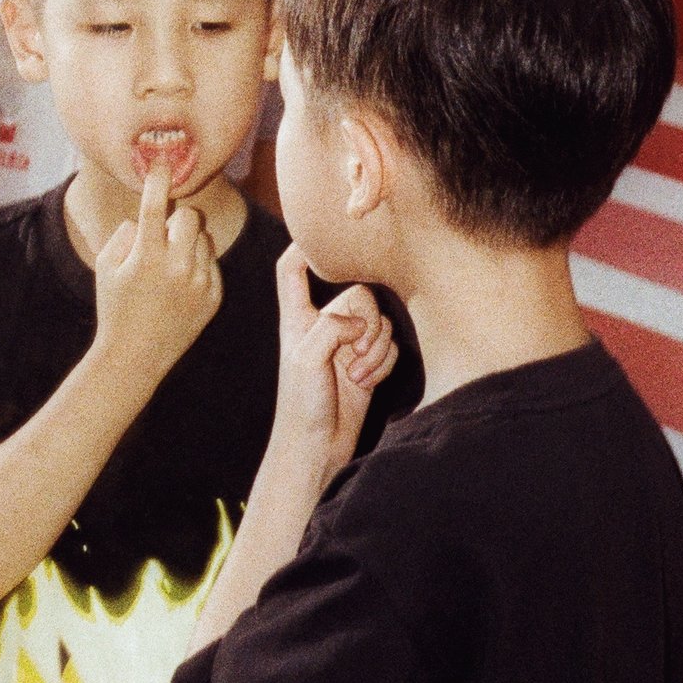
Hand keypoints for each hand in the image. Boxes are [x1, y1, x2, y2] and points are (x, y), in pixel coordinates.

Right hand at [91, 168, 222, 396]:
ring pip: (204, 239)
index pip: (156, 205)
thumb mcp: (104, 266)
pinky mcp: (213, 298)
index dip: (159, 179)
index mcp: (146, 256)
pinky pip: (212, 263)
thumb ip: (123, 234)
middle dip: (178, 218)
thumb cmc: (114, 307)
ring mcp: (199, 283)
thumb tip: (144, 219)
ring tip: (170, 266)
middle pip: (191, 216)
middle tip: (164, 234)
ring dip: (189, 243)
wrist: (134, 357)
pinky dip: (198, 265)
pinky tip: (180, 285)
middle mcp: (177, 267)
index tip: (162, 162)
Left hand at [272, 244, 397, 482]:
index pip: (293, 269)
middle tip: (355, 350)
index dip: (303, 247)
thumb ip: (331, 326)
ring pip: (380, 323)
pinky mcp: (366, 364)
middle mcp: (323, 325)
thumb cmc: (301, 403)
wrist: (317, 448)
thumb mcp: (307, 357)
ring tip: (356, 374)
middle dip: (367, 322)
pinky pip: (389, 348)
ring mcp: (346, 345)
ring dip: (375, 349)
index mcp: (298, 317)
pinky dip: (383, 364)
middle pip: (358, 294)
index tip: (320, 233)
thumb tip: (358, 320)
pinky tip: (366, 383)